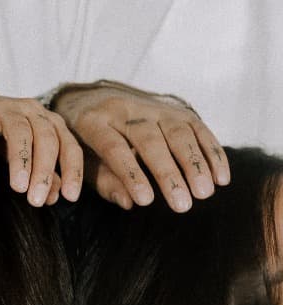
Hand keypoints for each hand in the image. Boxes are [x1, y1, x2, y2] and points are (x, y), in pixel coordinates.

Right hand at [0, 89, 83, 205]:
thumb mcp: (24, 156)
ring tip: (18, 188)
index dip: (72, 170)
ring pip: (20, 132)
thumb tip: (53, 197)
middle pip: (46, 138)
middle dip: (43, 171)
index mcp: (49, 122)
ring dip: (20, 161)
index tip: (70, 197)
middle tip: (36, 200)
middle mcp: (32, 111)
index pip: (68, 146)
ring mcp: (6, 108)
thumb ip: (40, 174)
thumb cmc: (0, 136)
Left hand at [52, 81, 229, 210]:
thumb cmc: (85, 143)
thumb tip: (129, 203)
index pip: (114, 147)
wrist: (92, 98)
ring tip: (205, 193)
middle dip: (168, 173)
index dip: (131, 174)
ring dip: (195, 164)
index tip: (145, 202)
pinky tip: (221, 178)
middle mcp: (125, 109)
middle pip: (150, 140)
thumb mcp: (83, 162)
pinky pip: (198, 129)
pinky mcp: (175, 109)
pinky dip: (212, 153)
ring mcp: (153, 107)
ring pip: (177, 132)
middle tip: (182, 205)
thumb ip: (104, 182)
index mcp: (94, 122)